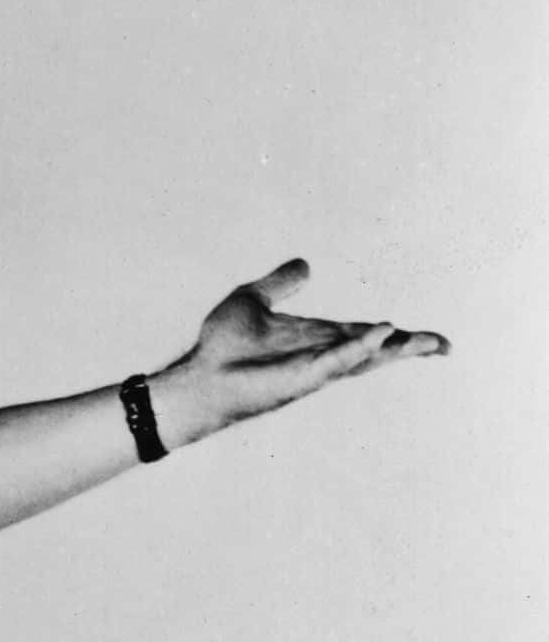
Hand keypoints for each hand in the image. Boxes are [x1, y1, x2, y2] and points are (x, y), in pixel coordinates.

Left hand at [154, 259, 449, 443]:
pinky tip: (380, 332)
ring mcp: (314, 368)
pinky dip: (359, 347)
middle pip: (375, 351)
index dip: (396, 335)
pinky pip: (336, 360)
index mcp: (316, 338)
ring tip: (427, 342)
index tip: (430, 339)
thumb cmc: (221, 347)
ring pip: (364, 358)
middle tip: (442, 345)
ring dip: (394, 349)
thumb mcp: (251, 300)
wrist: (198, 376)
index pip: (363, 334)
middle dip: (408, 347)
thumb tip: (305, 264)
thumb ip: (279, 284)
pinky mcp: (301, 376)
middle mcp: (321, 355)